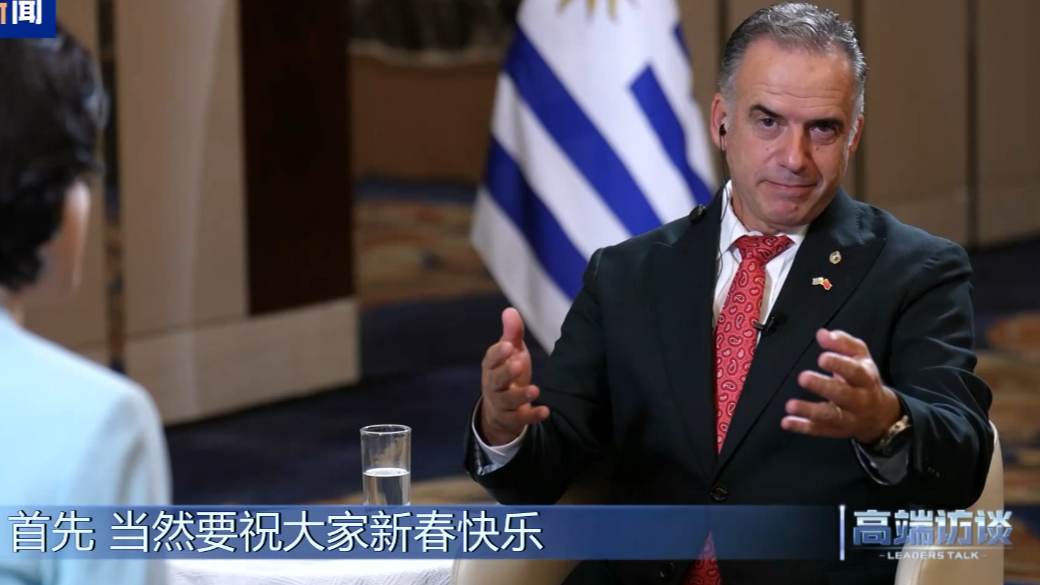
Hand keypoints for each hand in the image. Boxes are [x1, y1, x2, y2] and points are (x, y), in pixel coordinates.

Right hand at [479, 308, 549, 444]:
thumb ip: (512, 334)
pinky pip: (518, 419)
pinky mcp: (510, 419)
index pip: (491, 359)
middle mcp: (492, 385)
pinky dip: (531, 416)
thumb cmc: (507, 372)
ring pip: (506, 401)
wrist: (499, 408)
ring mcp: (500, 403)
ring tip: (535, 390)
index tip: (509, 346)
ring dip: (520, 396)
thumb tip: (510, 310)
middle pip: (496, 379)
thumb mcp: (512, 352)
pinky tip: (545, 411)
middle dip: (506, 372)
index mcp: (492, 366)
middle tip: (519, 364)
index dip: (498, 353)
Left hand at [782, 329, 902, 445]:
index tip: (821, 358)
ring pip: (831, 416)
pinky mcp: (836, 430)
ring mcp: (849, 418)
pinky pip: (819, 430)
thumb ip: (843, 343)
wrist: (880, 415)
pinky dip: (802, 427)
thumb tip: (822, 333)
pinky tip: (786, 422)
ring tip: (790, 405)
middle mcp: (860, 400)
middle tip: (803, 377)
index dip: (839, 365)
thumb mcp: (860, 357)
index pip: (855, 371)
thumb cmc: (863, 379)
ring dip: (810, 411)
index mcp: (866, 378)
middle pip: (842, 394)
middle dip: (823, 386)